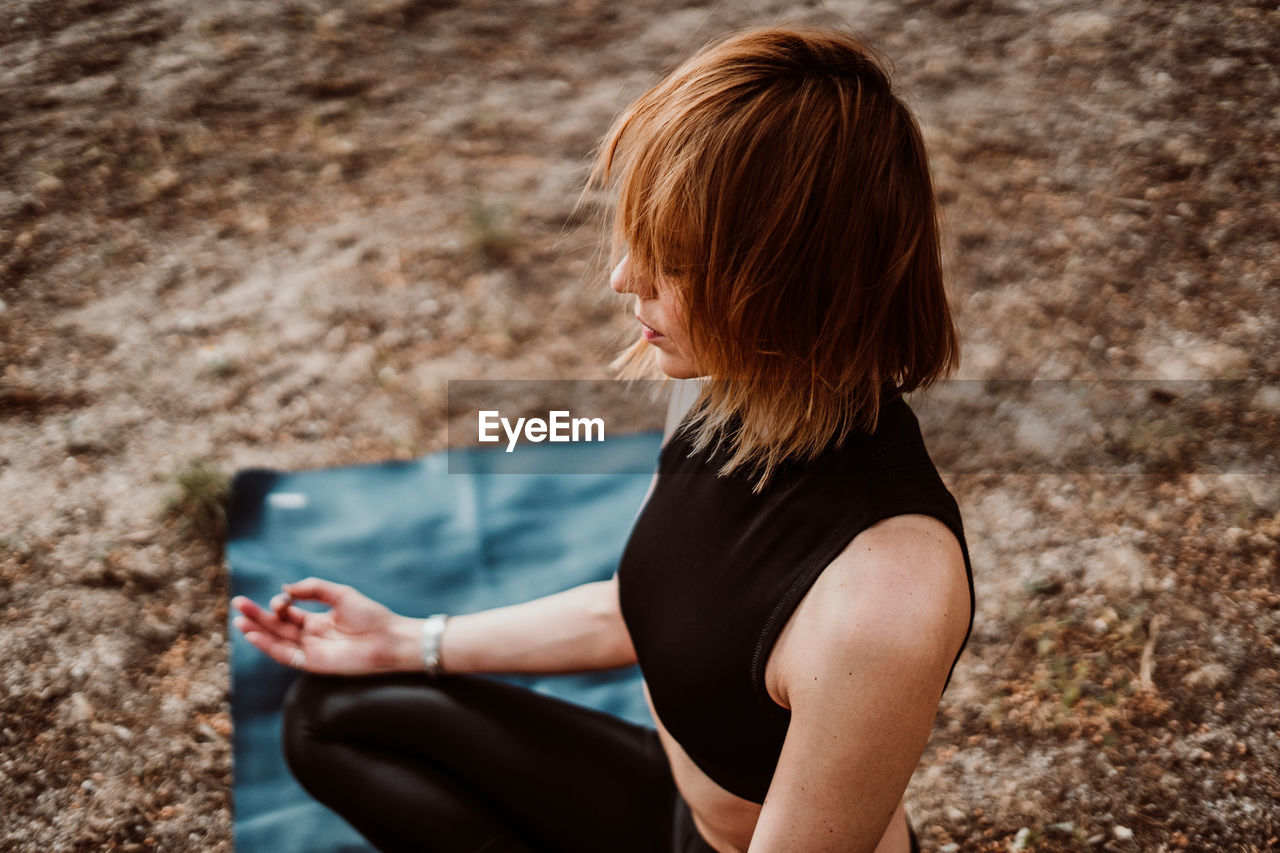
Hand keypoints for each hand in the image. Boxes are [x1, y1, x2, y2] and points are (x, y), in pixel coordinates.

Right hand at [231, 578, 420, 674]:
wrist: (389, 638)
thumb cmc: (371, 616)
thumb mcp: (340, 594)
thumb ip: (313, 589)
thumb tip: (285, 589)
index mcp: (319, 621)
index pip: (289, 614)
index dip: (280, 604)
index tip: (281, 598)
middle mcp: (312, 636)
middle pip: (278, 627)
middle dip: (258, 616)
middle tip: (238, 603)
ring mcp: (311, 650)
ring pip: (277, 641)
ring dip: (257, 631)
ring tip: (239, 620)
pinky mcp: (312, 663)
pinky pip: (285, 656)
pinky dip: (268, 646)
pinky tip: (254, 635)